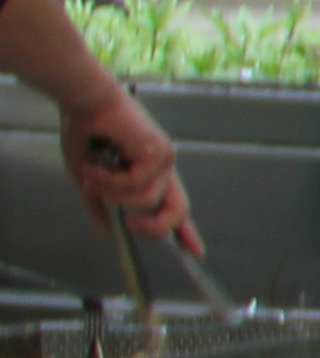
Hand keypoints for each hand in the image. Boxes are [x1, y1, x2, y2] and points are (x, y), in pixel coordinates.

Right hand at [56, 81, 196, 254]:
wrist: (83, 103)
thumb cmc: (84, 134)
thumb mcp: (88, 179)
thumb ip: (99, 204)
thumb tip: (103, 230)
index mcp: (150, 174)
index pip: (173, 206)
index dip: (185, 231)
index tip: (196, 253)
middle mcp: (162, 168)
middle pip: (178, 210)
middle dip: (155, 227)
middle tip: (131, 226)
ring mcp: (163, 159)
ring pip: (147, 201)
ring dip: (112, 194)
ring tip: (91, 175)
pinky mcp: (159, 151)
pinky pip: (137, 184)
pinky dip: (110, 181)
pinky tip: (95, 166)